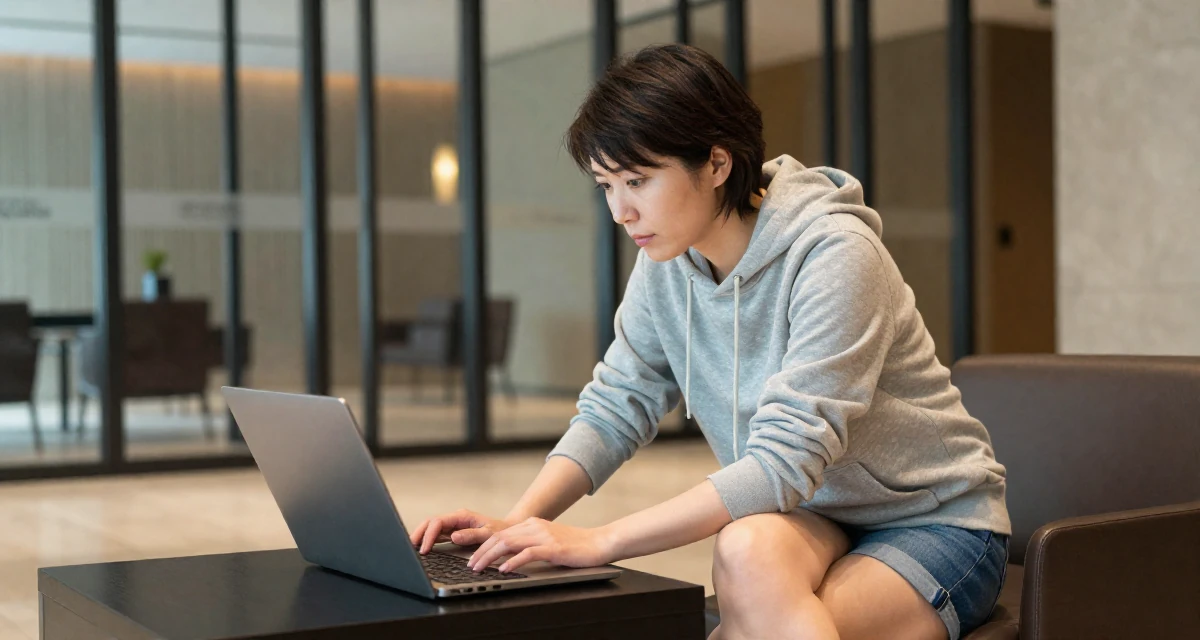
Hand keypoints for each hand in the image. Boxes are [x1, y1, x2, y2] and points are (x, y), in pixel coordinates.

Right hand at [409, 509, 514, 554]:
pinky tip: (422, 547)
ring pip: (431, 527)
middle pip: (430, 522)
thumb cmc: (500, 532)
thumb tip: (454, 536)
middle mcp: (455, 519)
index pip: (438, 522)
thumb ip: (472, 535)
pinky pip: (436, 534)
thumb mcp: (489, 534)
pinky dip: (427, 539)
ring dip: (421, 535)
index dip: (429, 535)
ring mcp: (453, 525)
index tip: (425, 549)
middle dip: (419, 532)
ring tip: (412, 547)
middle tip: (411, 546)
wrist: (507, 532)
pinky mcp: (453, 532)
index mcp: (462, 516)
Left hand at [467, 517, 616, 573]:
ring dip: (490, 557)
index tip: (473, 558)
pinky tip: (504, 569)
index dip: (484, 546)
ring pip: (509, 543)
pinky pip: (528, 553)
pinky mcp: (553, 548)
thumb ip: (531, 544)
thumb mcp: (549, 540)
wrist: (599, 542)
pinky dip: (513, 561)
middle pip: (500, 537)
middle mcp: (536, 526)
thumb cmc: (576, 545)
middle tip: (471, 565)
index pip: (501, 533)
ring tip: (480, 568)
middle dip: (482, 552)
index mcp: (533, 524)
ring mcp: (544, 536)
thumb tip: (510, 557)